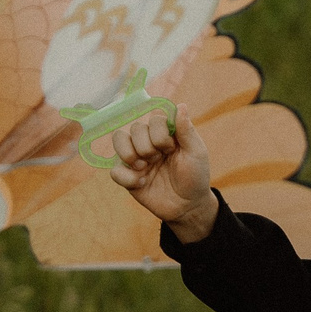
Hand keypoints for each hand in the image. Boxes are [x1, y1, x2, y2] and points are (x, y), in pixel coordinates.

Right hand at [108, 109, 218, 240]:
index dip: (160, 133)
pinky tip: (142, 183)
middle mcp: (148, 142)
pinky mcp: (127, 177)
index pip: (154, 118)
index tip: (172, 148)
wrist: (188, 206)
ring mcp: (136, 158)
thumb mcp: (196, 153)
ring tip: (145, 168)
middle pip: (135, 128)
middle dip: (148, 146)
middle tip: (159, 159)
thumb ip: (186, 130)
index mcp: (165, 133)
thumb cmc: (195, 176)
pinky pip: (114, 170)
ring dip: (131, 154)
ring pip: (118, 140)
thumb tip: (181, 105)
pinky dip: (127, 177)